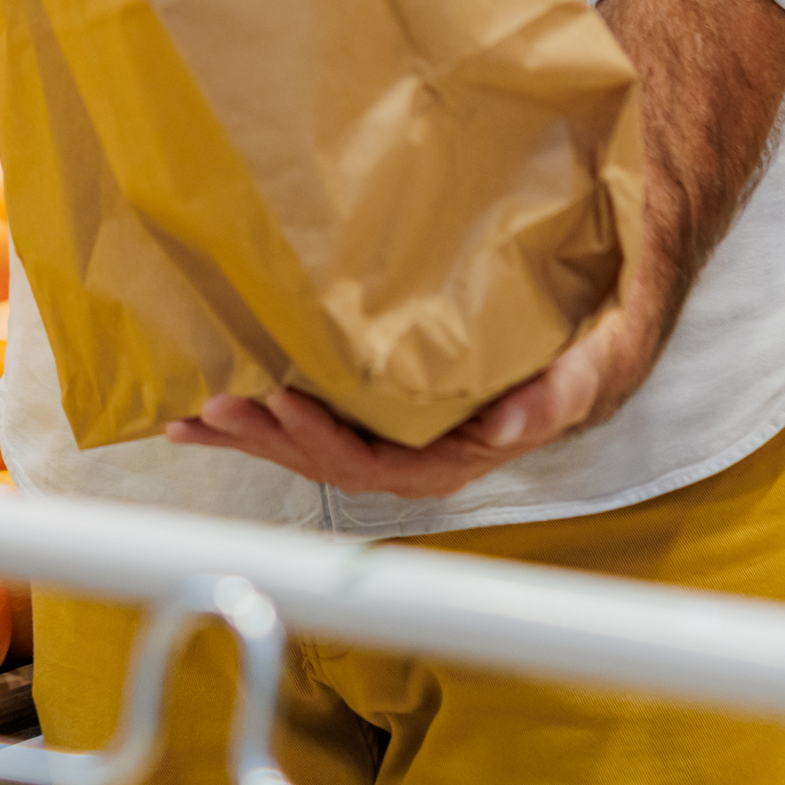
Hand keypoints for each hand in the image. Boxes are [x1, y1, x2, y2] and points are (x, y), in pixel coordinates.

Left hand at [160, 289, 668, 495]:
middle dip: (267, 437)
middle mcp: (414, 452)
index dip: (326, 443)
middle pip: (327, 457)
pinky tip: (214, 395)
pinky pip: (311, 411)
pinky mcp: (373, 402)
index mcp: (456, 456)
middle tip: (216, 406)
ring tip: (193, 412)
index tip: (285, 404)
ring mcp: (388, 430)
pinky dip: (263, 405)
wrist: (590, 319)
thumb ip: (557, 396)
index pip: (379, 465)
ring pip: (308, 440)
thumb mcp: (590, 367)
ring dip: (250, 428)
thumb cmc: (587, 347)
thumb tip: (511, 425)